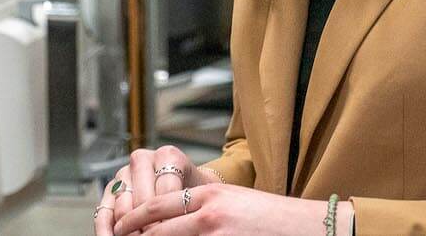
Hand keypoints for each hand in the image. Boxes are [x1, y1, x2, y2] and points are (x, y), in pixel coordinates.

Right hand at [94, 145, 220, 235]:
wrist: (186, 186)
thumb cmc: (192, 190)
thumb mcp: (196, 194)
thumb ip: (184, 204)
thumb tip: (170, 224)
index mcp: (168, 156)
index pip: (165, 193)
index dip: (169, 219)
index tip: (174, 231)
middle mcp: (143, 159)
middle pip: (143, 202)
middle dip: (149, 227)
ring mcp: (124, 173)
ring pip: (123, 209)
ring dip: (130, 232)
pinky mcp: (110, 188)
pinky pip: (104, 213)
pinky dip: (106, 231)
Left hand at [112, 184, 345, 235]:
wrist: (307, 228)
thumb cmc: (271, 218)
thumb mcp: (233, 202)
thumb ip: (200, 207)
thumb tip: (166, 221)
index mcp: (208, 194)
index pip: (156, 207)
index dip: (131, 220)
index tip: (119, 228)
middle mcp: (207, 213)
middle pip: (153, 230)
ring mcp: (214, 235)